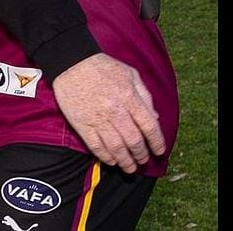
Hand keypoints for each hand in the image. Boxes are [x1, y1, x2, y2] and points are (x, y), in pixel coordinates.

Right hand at [51, 53, 165, 173]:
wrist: (73, 63)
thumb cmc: (104, 67)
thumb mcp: (131, 74)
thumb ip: (145, 96)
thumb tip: (155, 117)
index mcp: (129, 97)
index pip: (149, 125)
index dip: (157, 141)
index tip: (159, 151)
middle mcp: (115, 111)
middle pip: (133, 140)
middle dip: (141, 154)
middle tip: (144, 161)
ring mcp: (98, 119)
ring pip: (116, 148)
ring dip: (125, 161)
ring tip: (130, 168)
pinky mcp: (82, 125)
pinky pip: (96, 146)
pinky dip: (106, 157)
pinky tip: (112, 161)